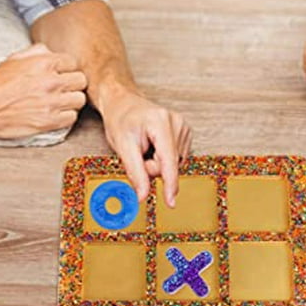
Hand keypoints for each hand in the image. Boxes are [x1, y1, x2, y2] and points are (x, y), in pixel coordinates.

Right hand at [0, 43, 86, 137]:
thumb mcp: (15, 58)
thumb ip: (37, 52)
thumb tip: (52, 52)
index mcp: (44, 63)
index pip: (73, 62)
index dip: (67, 69)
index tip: (60, 74)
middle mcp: (51, 82)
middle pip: (81, 81)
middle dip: (73, 84)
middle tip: (63, 88)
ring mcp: (51, 103)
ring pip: (79, 100)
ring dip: (71, 100)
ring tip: (60, 101)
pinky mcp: (48, 121)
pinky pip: (72, 117)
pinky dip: (66, 116)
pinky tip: (55, 113)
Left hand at [100, 90, 191, 207]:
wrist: (124, 103)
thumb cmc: (120, 120)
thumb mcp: (122, 146)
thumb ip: (135, 172)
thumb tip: (143, 196)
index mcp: (161, 122)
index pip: (168, 160)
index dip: (169, 184)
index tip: (171, 202)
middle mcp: (177, 122)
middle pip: (169, 165)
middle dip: (151, 167)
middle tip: (137, 153)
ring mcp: (183, 126)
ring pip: (173, 164)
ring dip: (157, 163)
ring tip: (146, 146)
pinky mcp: (185, 133)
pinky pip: (175, 159)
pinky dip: (162, 158)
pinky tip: (154, 146)